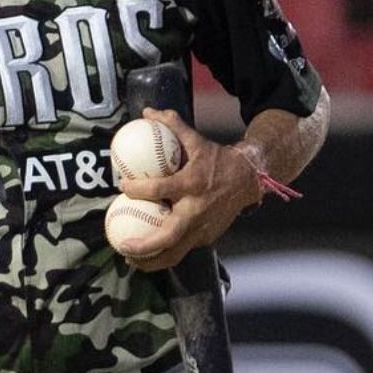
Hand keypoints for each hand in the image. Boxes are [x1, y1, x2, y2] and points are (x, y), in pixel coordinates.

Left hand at [117, 109, 263, 270]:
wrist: (249, 179)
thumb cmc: (217, 159)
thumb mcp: (196, 139)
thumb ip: (172, 124)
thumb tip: (147, 112)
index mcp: (192, 184)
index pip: (160, 189)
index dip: (139, 189)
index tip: (122, 187)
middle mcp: (197, 209)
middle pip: (169, 235)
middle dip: (145, 245)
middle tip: (122, 245)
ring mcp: (204, 227)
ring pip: (176, 252)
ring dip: (152, 260)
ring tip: (130, 260)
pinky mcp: (207, 237)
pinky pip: (183, 249)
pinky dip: (164, 255)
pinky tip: (146, 256)